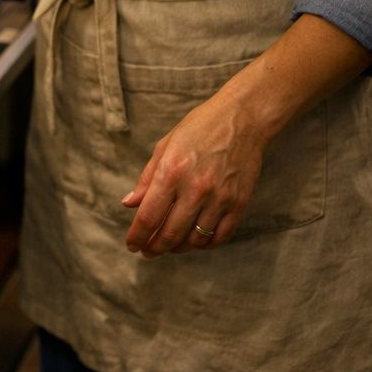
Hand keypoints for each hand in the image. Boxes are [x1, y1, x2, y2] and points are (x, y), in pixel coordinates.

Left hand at [121, 92, 269, 256]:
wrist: (242, 119)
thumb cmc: (198, 128)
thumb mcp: (164, 146)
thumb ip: (146, 178)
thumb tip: (129, 204)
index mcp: (171, 173)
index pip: (148, 217)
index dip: (137, 236)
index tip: (132, 245)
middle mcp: (195, 189)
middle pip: (170, 233)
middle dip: (154, 248)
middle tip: (147, 251)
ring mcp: (220, 199)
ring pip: (194, 240)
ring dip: (178, 248)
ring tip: (168, 246)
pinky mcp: (239, 204)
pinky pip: (219, 237)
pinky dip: (204, 245)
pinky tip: (194, 241)